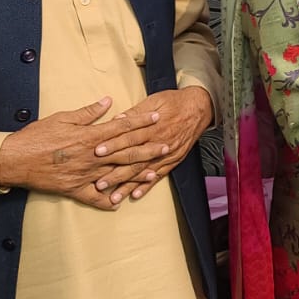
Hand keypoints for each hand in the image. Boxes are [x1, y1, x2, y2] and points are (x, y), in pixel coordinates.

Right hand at [0, 97, 160, 208]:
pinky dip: (108, 201)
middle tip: (167, 145)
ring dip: (136, 174)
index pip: (122, 127)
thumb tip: (108, 101)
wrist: (14, 160)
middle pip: (126, 151)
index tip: (157, 117)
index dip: (141, 121)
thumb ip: (88, 112)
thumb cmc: (37, 136)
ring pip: (116, 174)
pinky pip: (95, 198)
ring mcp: (85, 175)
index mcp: (90, 136)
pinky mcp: (75, 189)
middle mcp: (92, 156)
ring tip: (155, 172)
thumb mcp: (62, 118)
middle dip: (148, 148)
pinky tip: (121, 203)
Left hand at [91, 86, 214, 204]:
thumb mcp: (155, 100)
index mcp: (154, 126)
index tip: (97, 152)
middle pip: (134, 160)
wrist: (200, 107)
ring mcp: (167, 154)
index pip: (130, 138)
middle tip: (99, 183)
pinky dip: (147, 186)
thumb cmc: (176, 102)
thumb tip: (117, 119)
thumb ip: (136, 112)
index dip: (113, 145)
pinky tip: (136, 195)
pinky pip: (159, 176)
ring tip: (113, 197)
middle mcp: (160, 142)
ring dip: (128, 186)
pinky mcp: (173, 160)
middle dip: (115, 173)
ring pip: (144, 172)